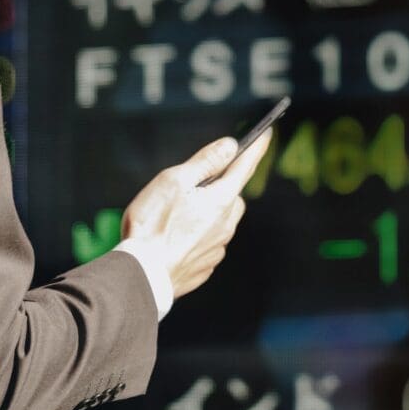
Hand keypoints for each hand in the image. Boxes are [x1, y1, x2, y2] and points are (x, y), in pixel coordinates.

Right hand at [120, 128, 273, 299]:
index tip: (266, 134)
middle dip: (224, 186)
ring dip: (210, 212)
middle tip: (199, 182)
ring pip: (222, 222)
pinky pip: (209, 243)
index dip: (256, 149)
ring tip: (178, 213)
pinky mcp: (205, 266)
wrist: (142, 275)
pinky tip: (176, 237)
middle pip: (233, 196)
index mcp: (221, 200)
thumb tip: (230, 146)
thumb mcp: (175, 181)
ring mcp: (217, 248)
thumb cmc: (152, 225)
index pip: (245, 167)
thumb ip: (205, 162)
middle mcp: (225, 225)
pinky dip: (199, 235)